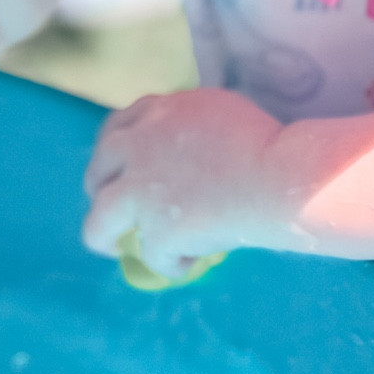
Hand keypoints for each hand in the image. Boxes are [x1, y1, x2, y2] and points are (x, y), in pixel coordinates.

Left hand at [83, 88, 281, 276]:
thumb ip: (182, 123)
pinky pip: (153, 257)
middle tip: (115, 207)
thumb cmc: (262, 140)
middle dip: (99, 190)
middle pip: (96, 173)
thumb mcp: (215, 110)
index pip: (116, 130)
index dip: (115, 152)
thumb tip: (178, 146)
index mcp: (154, 115)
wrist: (277, 177)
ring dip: (104, 237)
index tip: (122, 166)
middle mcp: (136, 151)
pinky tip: (188, 263)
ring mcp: (141, 195)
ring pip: (96, 226)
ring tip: (115, 249)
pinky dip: (171, 263)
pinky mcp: (157, 233)